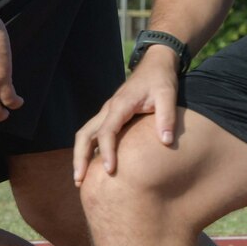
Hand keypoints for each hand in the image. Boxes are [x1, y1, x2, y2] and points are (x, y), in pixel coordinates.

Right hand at [73, 49, 180, 182]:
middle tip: (79, 180)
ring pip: (85, 135)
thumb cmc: (160, 80)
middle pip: (85, 135)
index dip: (106, 151)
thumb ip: (167, 118)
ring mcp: (106, 112)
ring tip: (80, 179)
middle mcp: (108, 109)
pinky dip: (88, 150)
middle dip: (79, 158)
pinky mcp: (110, 116)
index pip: (107, 131)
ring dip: (79, 156)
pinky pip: (93, 134)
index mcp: (120, 105)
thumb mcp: (167, 95)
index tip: (109, 170)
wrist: (155, 65)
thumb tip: (167, 142)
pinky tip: (92, 167)